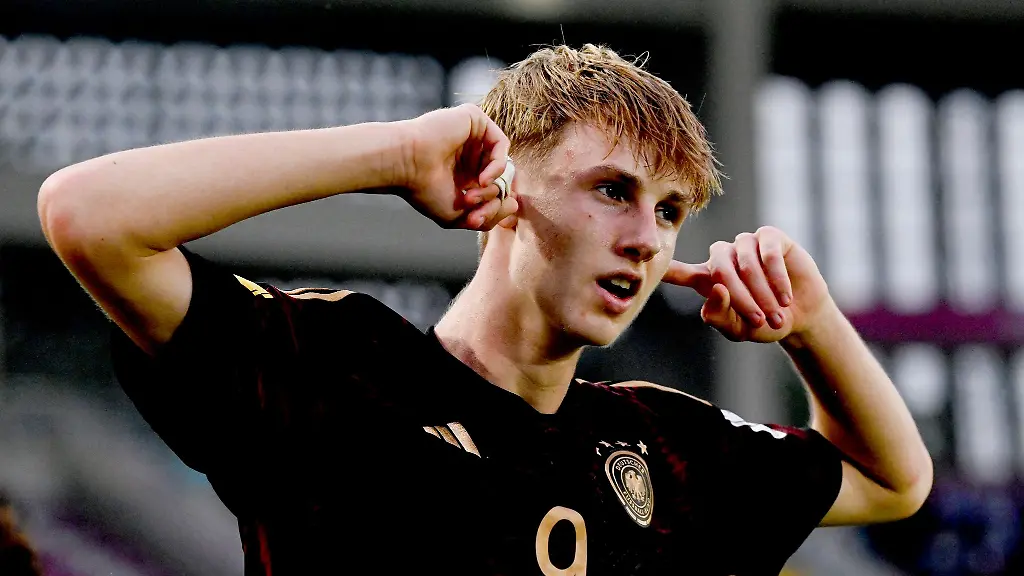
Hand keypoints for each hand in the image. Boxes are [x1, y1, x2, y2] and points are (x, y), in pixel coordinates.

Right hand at [395, 104, 518, 230]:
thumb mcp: (459, 215)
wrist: (404, 165)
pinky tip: (483, 179)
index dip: (494, 208)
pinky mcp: (474, 119)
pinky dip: (498, 166)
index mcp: (464, 174)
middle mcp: (471, 154)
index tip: (477, 219)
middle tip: (473, 207)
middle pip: (502, 178)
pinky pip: (502, 144)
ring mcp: (473, 136)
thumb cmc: (424, 191)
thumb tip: (515, 205)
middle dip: (492, 199)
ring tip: (474, 193)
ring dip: (494, 185)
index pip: (496, 190)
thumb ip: (490, 216)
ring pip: (503, 163)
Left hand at [662, 226, 833, 342]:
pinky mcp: (769, 237)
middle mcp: (723, 257)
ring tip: (776, 314)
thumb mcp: (738, 329)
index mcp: (707, 279)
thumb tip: (716, 288)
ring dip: (762, 291)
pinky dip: (777, 276)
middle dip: (740, 299)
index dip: (667, 269)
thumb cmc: (764, 323)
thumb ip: (719, 315)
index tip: (643, 262)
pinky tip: (785, 295)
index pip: (679, 272)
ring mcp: (745, 244)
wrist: (801, 316)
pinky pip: (767, 252)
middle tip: (759, 321)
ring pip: (744, 261)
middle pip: (718, 269)